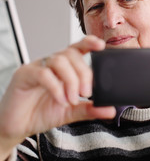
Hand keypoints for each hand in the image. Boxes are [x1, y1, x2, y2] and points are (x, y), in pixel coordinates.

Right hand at [0, 35, 115, 157]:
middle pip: (71, 54)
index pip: (78, 48)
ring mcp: (37, 67)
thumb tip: (109, 110)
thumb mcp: (71, 112)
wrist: (18, 126)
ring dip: (71, 80)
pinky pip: (43, 73)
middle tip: (86, 93)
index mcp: (64, 67)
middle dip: (83, 73)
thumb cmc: (41, 113)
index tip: (101, 46)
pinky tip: (60, 100)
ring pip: (59, 61)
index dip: (89, 43)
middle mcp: (50, 63)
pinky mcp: (24, 75)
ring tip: (72, 99)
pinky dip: (56, 87)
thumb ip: (89, 109)